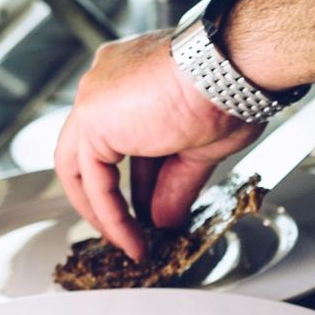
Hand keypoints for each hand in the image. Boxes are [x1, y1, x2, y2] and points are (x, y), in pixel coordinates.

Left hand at [54, 32, 262, 259]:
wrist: (229, 71)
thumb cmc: (230, 87)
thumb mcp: (201, 146)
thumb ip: (175, 183)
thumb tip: (165, 218)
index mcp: (134, 75)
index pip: (125, 136)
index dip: (140, 178)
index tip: (151, 206)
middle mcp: (107, 81)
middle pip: (94, 150)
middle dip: (110, 197)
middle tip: (129, 230)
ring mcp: (95, 97)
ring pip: (84, 166)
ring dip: (106, 212)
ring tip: (130, 243)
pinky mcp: (91, 119)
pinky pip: (93, 180)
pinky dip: (110, 214)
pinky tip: (131, 238)